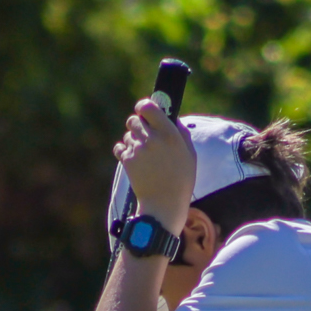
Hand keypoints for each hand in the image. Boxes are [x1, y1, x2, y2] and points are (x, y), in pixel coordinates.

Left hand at [113, 99, 195, 230]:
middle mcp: (152, 138)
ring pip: (127, 135)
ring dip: (133, 141)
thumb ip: (182, 133)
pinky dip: (124, 152)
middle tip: (145, 136)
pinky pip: (120, 148)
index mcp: (169, 134)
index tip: (145, 111)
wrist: (164, 204)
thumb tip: (173, 119)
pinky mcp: (127, 161)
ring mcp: (138, 149)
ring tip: (144, 155)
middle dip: (138, 125)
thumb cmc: (181, 180)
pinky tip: (135, 160)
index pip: (148, 106)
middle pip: (134, 120)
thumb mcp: (190, 155)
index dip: (144, 107)